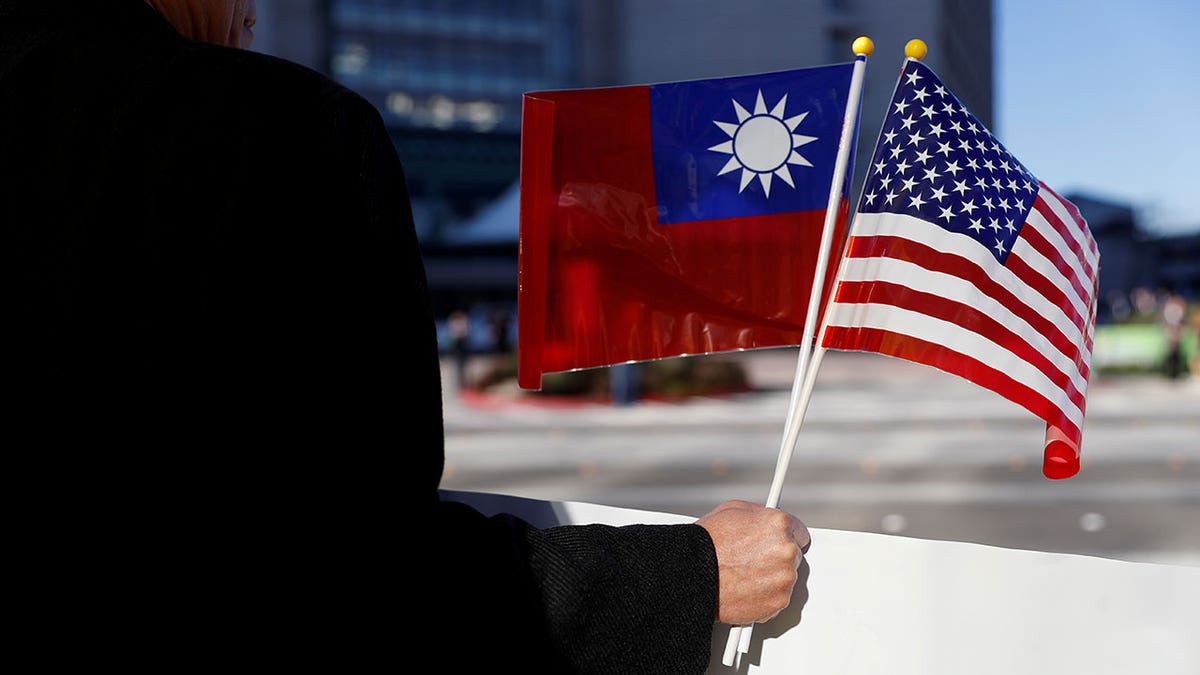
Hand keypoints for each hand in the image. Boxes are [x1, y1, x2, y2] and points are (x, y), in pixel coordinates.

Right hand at [696, 500, 809, 624]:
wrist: (691, 574)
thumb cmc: (706, 544)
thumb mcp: (731, 510)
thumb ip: (759, 513)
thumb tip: (767, 516)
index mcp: (779, 524)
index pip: (800, 532)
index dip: (785, 538)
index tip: (775, 543)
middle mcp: (787, 550)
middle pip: (794, 556)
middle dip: (776, 558)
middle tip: (752, 560)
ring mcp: (785, 578)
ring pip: (786, 579)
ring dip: (772, 579)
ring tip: (745, 575)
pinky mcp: (779, 602)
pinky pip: (779, 599)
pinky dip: (766, 597)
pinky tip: (745, 589)